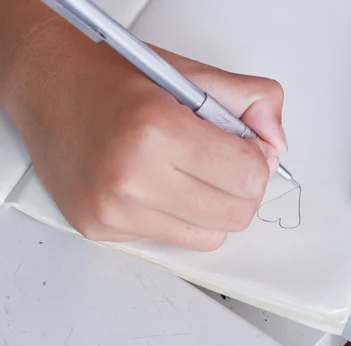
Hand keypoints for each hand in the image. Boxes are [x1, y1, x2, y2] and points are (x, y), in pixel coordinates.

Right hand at [1, 18, 286, 250]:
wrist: (47, 85)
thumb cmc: (113, 78)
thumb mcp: (191, 74)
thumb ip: (252, 101)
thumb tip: (276, 144)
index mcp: (157, 130)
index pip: (248, 176)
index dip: (257, 160)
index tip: (248, 148)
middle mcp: (130, 177)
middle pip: (236, 215)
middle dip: (243, 189)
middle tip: (227, 163)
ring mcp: (112, 210)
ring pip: (209, 236)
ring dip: (215, 207)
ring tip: (195, 174)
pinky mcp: (100, 228)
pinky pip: (173, 239)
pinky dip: (181, 218)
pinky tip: (163, 186)